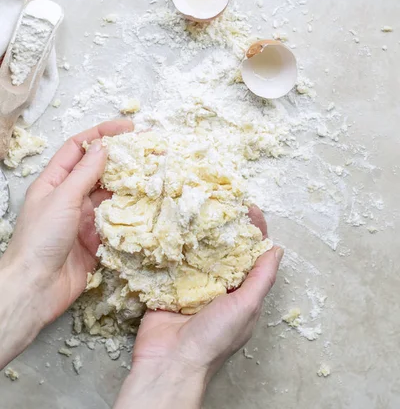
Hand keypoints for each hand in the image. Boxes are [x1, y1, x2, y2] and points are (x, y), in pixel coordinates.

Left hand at [0, 119, 132, 368]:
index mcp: (54, 182)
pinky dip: (130, 214)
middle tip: (147, 148)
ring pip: (109, 195)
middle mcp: (69, 197)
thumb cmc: (40, 239)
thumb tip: (103, 147)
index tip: (127, 127)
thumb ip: (85, 173)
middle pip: (97, 170)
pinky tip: (145, 206)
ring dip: (128, 185)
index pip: (79, 148)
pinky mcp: (95, 240)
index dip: (102, 134)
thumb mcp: (62, 198)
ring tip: (152, 174)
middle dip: (120, 158)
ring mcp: (83, 218)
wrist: (35, 289)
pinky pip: (116, 221)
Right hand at [115, 207, 282, 408]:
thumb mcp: (246, 307)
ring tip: (198, 207)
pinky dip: (175, 246)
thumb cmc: (213, 339)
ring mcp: (193, 287)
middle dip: (224, 228)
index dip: (254, 232)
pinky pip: (174, 262)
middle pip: (225, 251)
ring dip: (199, 234)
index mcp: (241, 295)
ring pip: (199, 254)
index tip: (250, 209)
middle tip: (221, 203)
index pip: (252, 256)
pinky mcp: (169, 287)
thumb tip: (278, 250)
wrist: (170, 362)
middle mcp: (219, 288)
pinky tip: (174, 226)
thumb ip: (262, 278)